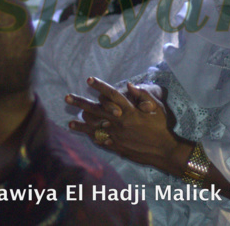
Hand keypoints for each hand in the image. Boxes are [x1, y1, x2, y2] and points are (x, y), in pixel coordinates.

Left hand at [65, 78, 184, 172]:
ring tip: (69, 122)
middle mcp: (120, 123)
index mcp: (129, 111)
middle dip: (80, 103)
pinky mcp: (116, 146)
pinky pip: (100, 140)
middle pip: (96, 110)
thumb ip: (143, 95)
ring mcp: (116, 136)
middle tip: (67, 97)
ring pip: (94, 128)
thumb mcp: (157, 108)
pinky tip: (86, 137)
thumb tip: (129, 85)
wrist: (163, 150)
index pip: (112, 95)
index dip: (100, 86)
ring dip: (81, 124)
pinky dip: (91, 137)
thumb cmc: (161, 127)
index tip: (89, 79)